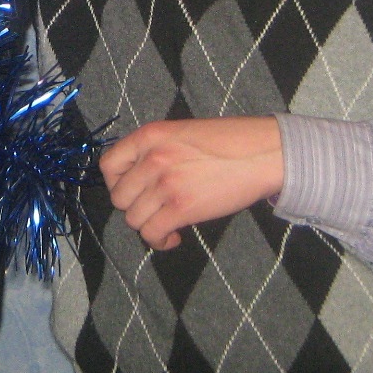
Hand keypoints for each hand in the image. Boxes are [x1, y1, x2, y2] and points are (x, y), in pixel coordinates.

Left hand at [98, 117, 283, 250]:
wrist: (265, 153)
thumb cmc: (231, 142)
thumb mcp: (183, 132)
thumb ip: (157, 150)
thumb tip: (140, 178)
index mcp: (150, 135)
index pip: (108, 165)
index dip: (116, 183)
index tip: (133, 190)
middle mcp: (152, 158)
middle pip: (119, 197)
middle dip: (134, 207)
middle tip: (154, 208)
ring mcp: (165, 183)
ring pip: (133, 219)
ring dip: (148, 225)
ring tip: (166, 224)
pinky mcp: (181, 208)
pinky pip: (152, 233)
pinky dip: (159, 240)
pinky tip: (174, 236)